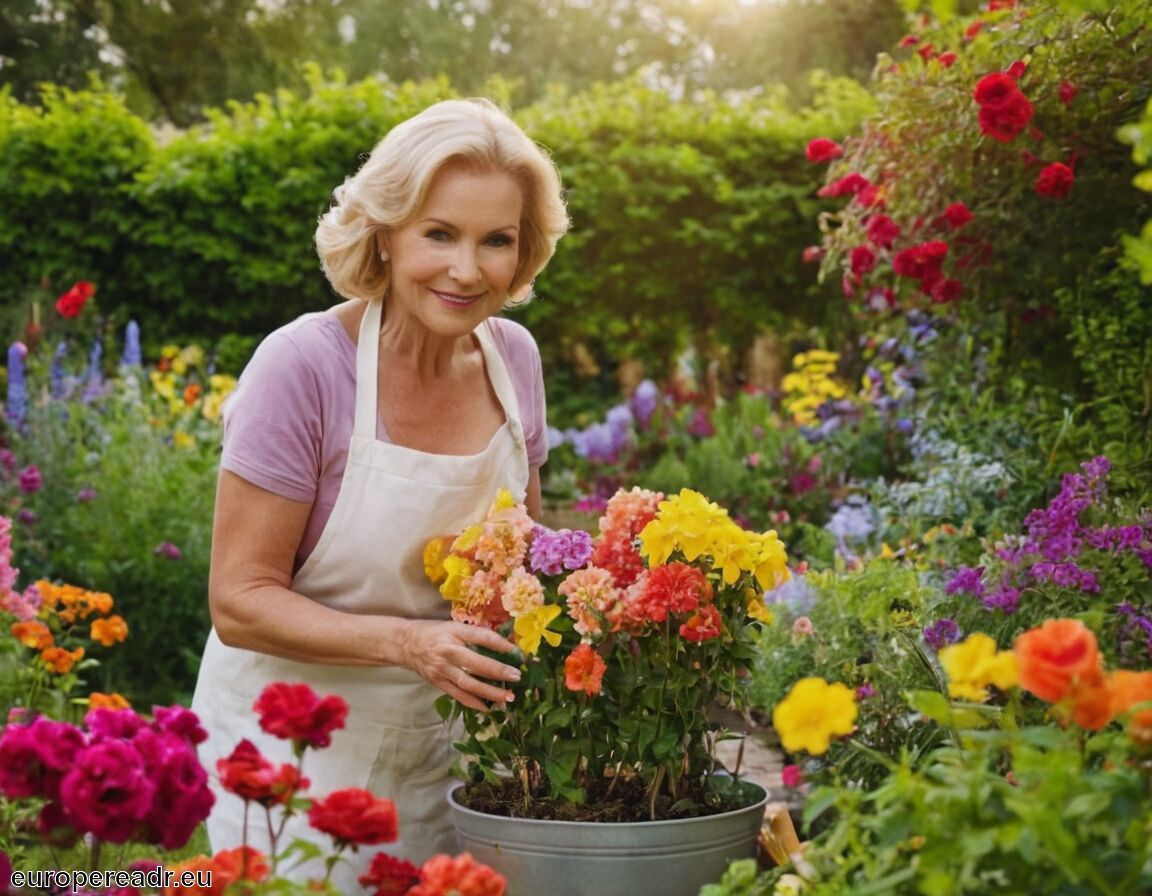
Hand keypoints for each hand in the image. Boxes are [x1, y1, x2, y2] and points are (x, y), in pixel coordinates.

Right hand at [399, 619, 519, 711]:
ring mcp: (442, 669)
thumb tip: (506, 642)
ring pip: (468, 683)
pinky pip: (458, 695)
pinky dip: (474, 702)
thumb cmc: (435, 632)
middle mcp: (448, 651)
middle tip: (516, 676)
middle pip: (475, 663)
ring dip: (490, 692)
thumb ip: (476, 634)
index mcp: (454, 632)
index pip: (481, 637)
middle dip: (498, 671)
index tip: (516, 651)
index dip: (500, 643)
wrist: (406, 643)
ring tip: (507, 697)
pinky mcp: (438, 683)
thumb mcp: (454, 626)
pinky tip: (489, 707)